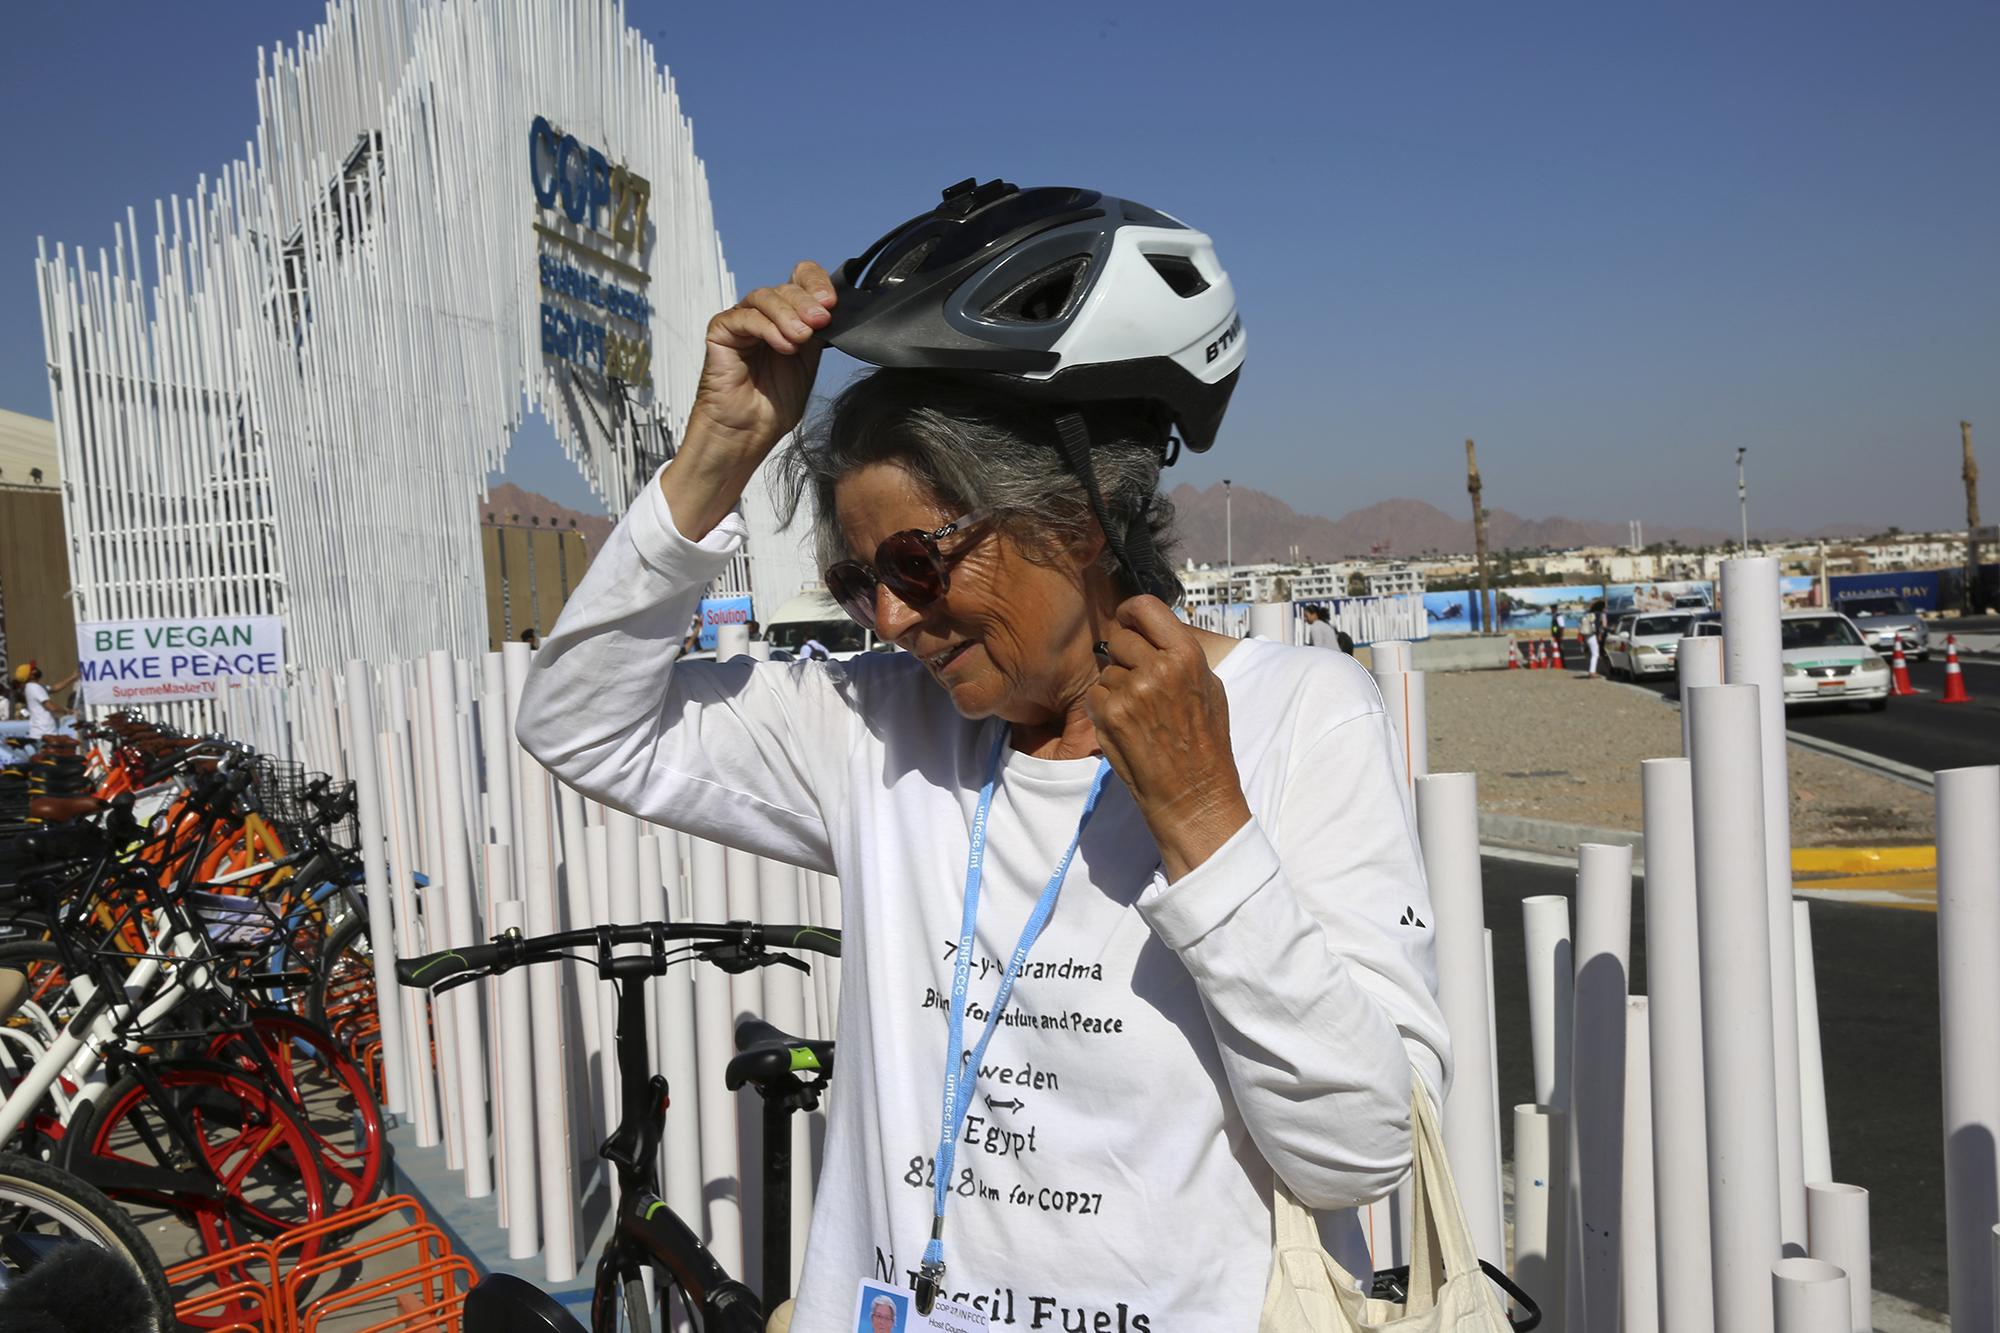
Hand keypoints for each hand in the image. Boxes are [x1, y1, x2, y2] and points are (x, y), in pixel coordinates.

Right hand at [665, 261, 836, 537]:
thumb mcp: (807, 364)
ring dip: (789, 314)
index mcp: (787, 317)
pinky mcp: (721, 331)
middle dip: (807, 302)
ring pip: (765, 297)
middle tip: (821, 321)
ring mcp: (741, 321)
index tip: (832, 303)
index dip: (816, 283)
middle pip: (785, 287)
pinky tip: (783, 346)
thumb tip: (833, 309)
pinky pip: (745, 317)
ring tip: (802, 338)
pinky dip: (767, 327)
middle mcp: (763, 315)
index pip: (801, 279)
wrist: (747, 434)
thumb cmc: (773, 406)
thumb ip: (817, 334)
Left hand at [1085, 597, 1251, 880]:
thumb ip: (1181, 655)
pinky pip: (1094, 695)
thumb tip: (1155, 631)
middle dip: (1123, 657)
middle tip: (1138, 682)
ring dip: (1114, 688)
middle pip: (1119, 638)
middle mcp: (1159, 667)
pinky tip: (1126, 728)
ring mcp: (1132, 691)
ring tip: (1140, 715)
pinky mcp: (1110, 715)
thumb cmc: (1205, 744)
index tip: (1128, 623)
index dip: (1131, 613)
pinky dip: (1103, 709)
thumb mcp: (1209, 687)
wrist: (1194, 793)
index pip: (1145, 606)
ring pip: (1106, 670)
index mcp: (1187, 654)